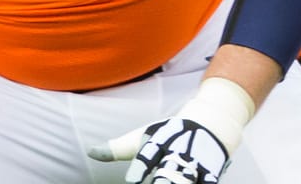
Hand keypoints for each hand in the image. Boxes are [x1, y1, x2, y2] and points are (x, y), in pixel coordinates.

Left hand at [89, 118, 228, 183]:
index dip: (140, 168)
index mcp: (158, 144)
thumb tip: (89, 152)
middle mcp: (176, 154)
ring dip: (180, 183)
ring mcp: (195, 165)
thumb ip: (116, 149)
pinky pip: (208, 183)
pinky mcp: (211, 174)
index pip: (147, 157)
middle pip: (168, 172)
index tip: (132, 180)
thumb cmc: (168, 135)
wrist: (211, 123)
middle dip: (163, 182)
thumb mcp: (143, 138)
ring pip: (187, 180)